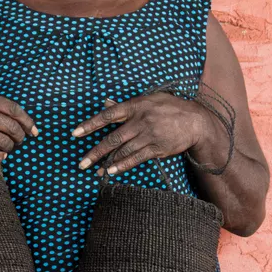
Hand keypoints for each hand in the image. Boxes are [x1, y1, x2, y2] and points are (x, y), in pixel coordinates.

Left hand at [71, 93, 203, 175]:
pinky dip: (123, 165)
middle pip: (113, 138)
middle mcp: (141, 120)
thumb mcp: (149, 100)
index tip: (75, 133)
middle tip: (82, 163)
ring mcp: (149, 135)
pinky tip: (112, 171)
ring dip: (107, 162)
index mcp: (136, 106)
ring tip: (96, 171)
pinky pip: (136, 158)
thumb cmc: (170, 108)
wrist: (196, 121)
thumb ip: (126, 105)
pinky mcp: (157, 148)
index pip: (108, 115)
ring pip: (123, 151)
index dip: (90, 124)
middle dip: (95, 152)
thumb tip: (105, 103)